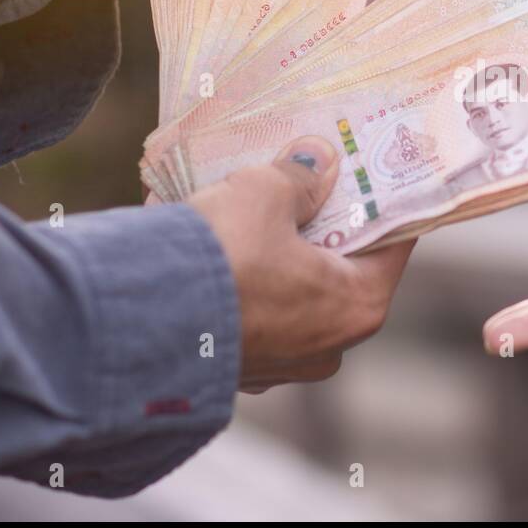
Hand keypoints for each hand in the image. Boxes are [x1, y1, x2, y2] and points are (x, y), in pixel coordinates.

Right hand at [189, 135, 412, 389]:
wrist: (135, 323)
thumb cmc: (222, 257)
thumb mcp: (265, 193)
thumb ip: (300, 175)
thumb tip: (318, 159)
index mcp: (358, 305)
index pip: (392, 243)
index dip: (380, 201)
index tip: (370, 171)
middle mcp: (328, 346)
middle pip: (338, 268)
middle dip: (321, 223)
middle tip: (308, 178)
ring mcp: (279, 364)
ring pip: (289, 291)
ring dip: (275, 251)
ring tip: (252, 205)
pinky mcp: (232, 368)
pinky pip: (248, 311)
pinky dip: (240, 280)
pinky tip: (217, 244)